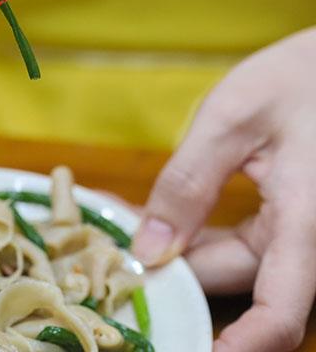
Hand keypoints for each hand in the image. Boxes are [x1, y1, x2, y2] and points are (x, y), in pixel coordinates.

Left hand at [132, 28, 315, 350]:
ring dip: (177, 252)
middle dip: (172, 275)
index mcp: (305, 219)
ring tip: (118, 226)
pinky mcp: (286, 218)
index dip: (241, 345)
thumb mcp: (231, 120)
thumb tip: (148, 250)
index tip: (191, 349)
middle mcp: (305, 236)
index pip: (282, 311)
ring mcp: (296, 229)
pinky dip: (194, 233)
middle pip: (236, 281)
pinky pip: (237, 241)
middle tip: (107, 258)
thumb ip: (187, 183)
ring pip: (230, 263)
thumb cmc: (297, 78)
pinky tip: (152, 216)